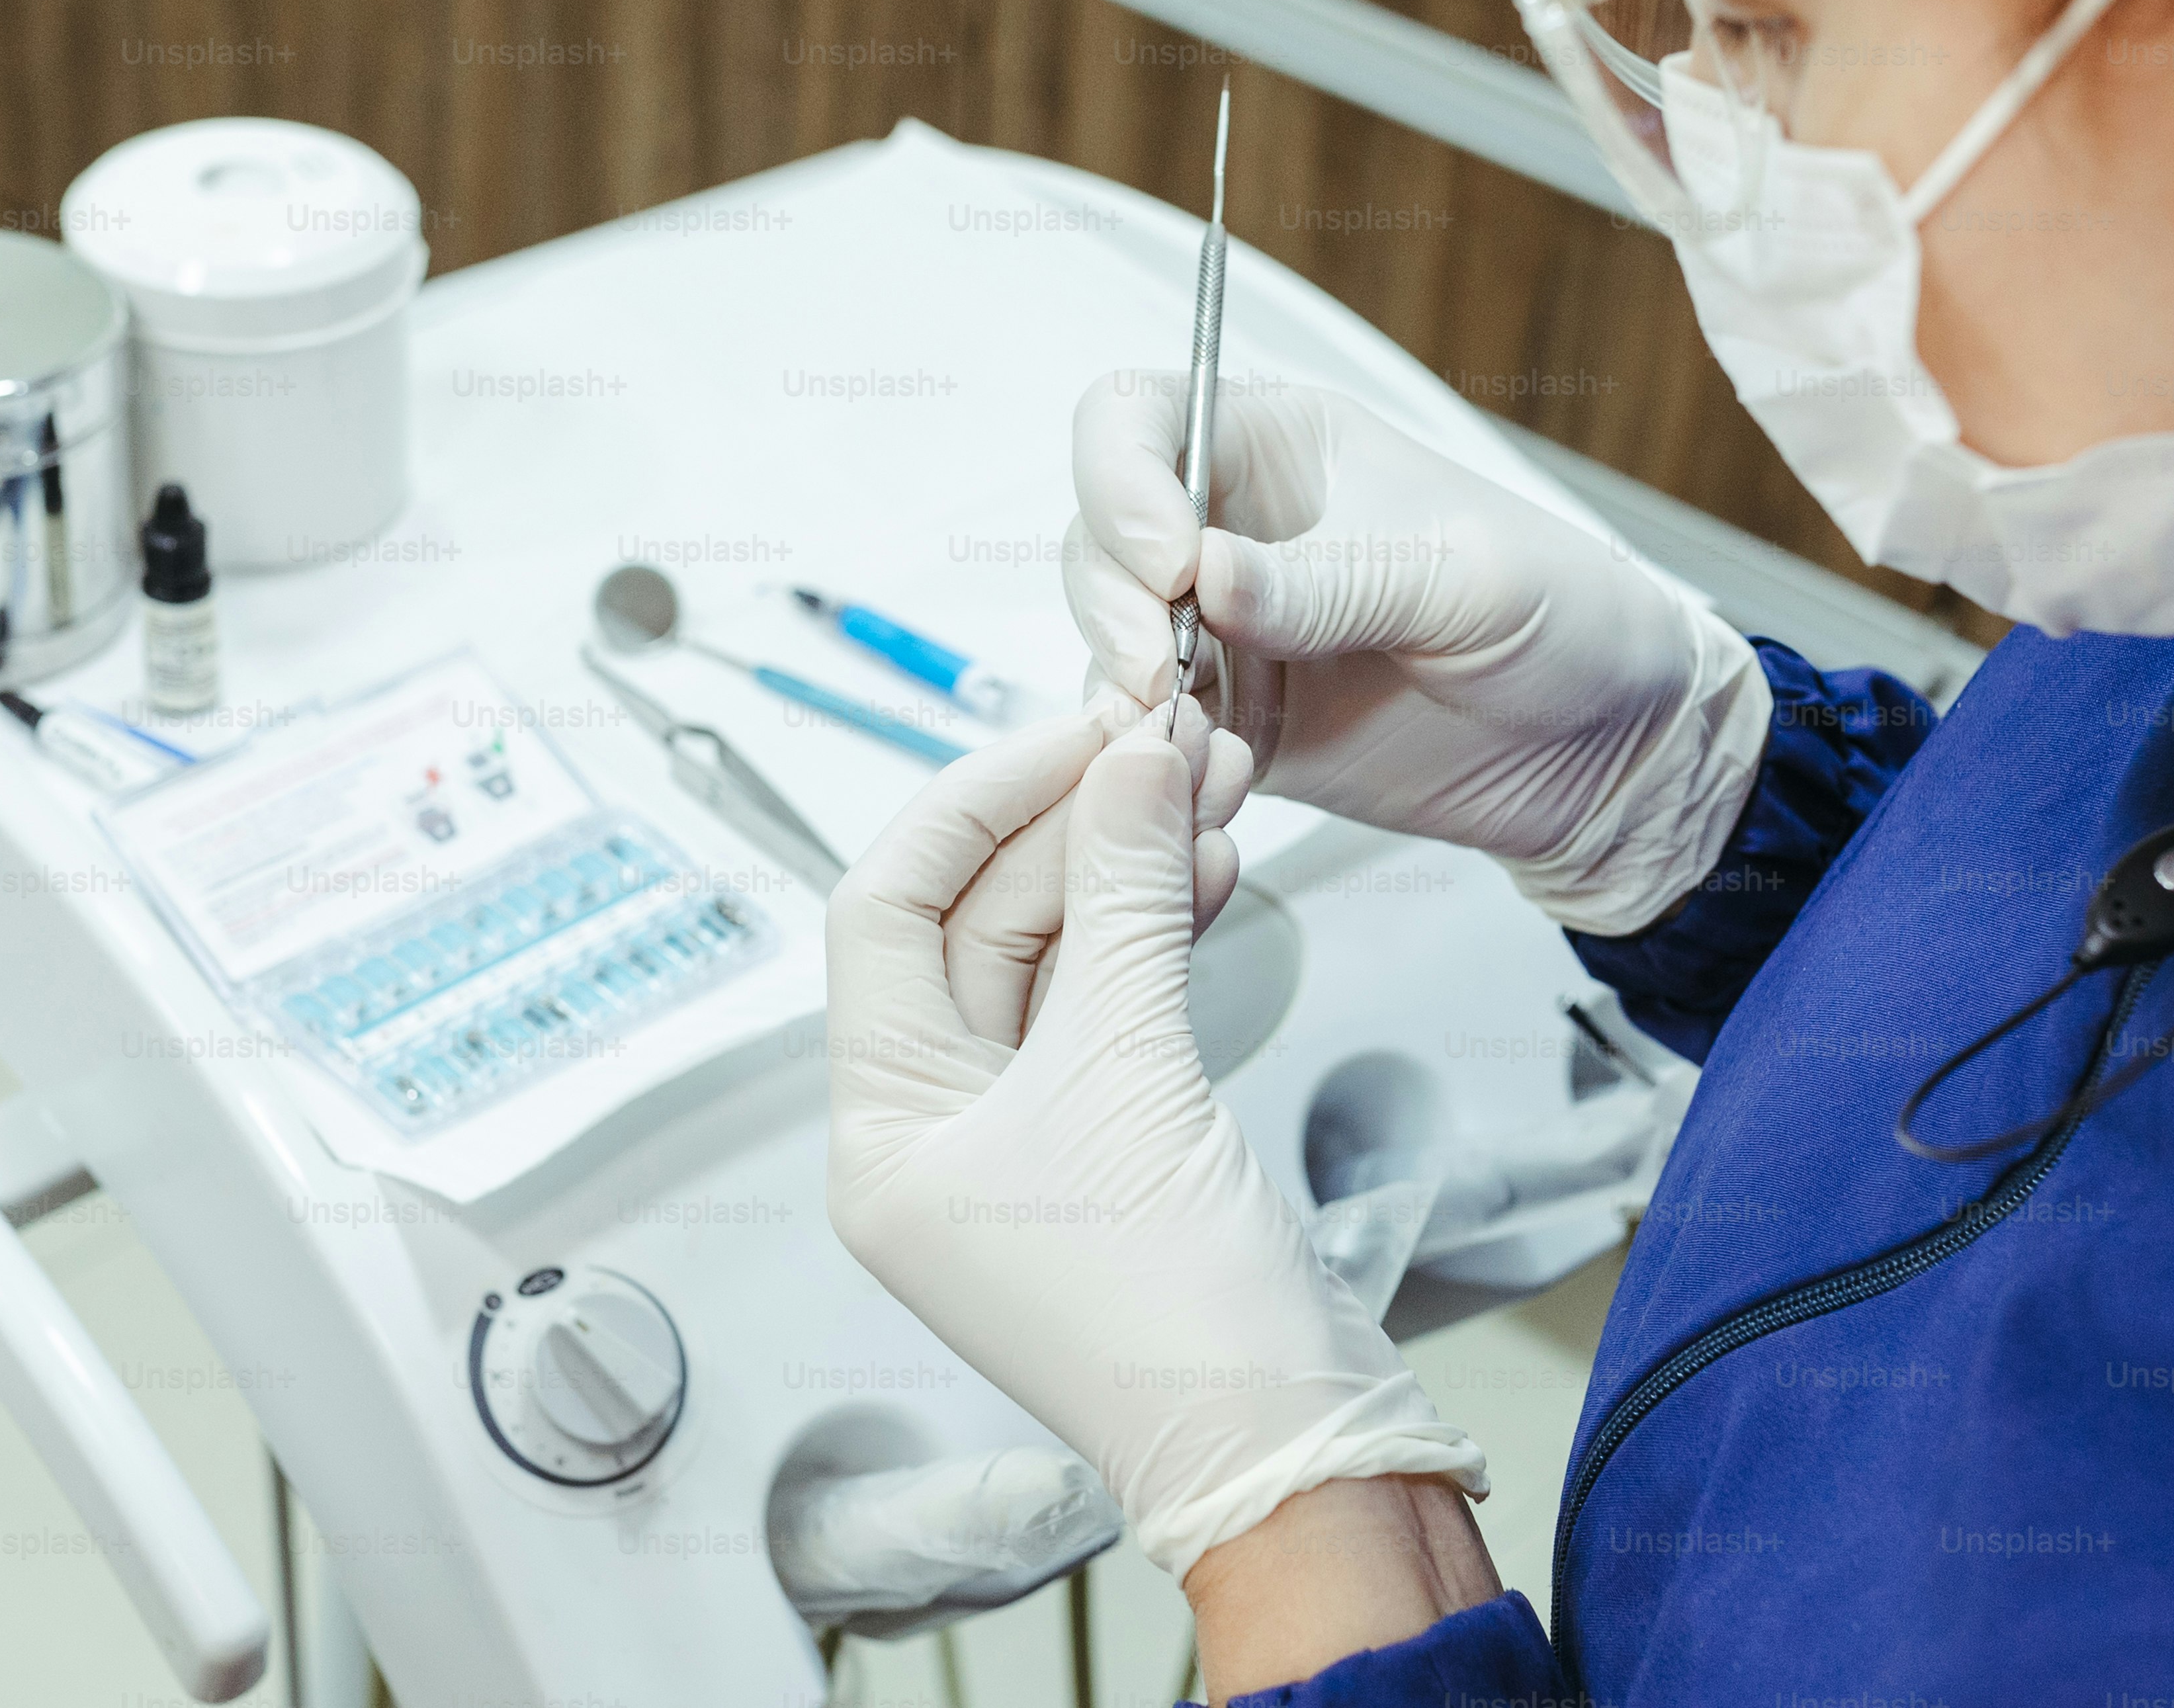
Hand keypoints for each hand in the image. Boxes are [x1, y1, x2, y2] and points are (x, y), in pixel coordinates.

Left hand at [824, 702, 1485, 1579]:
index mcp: (881, 1131)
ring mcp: (1022, 1138)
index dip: (975, 802)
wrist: (1292, 1441)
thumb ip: (1126, 893)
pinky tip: (1211, 858)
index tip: (1072, 731)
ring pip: (1056, 954)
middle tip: (1160, 737)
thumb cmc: (1174, 1312)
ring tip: (1211, 774)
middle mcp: (931, 1132)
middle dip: (1074, 823)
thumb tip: (1133, 758)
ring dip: (1128, 863)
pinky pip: (1111, 1001)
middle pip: (977, 921)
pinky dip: (1157, 926)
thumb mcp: (1131, 1066)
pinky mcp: (1107, 1140)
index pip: (886, 911)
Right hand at [1063, 375, 1773, 931]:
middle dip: (1114, 601)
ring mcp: (1227, 632)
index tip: (1171, 559)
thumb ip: (1329, 581)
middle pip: (1098, 534)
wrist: (1612, 751)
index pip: (1139, 417)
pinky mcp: (1235, 726)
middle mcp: (1235, 528)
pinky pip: (1148, 738)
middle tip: (1167, 669)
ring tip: (1192, 733)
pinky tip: (1215, 778)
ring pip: (1108, 640)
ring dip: (1127, 686)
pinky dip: (1155, 760)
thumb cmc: (1565, 618)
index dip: (1122, 478)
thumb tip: (1208, 575)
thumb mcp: (1463, 581)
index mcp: (1284, 446)